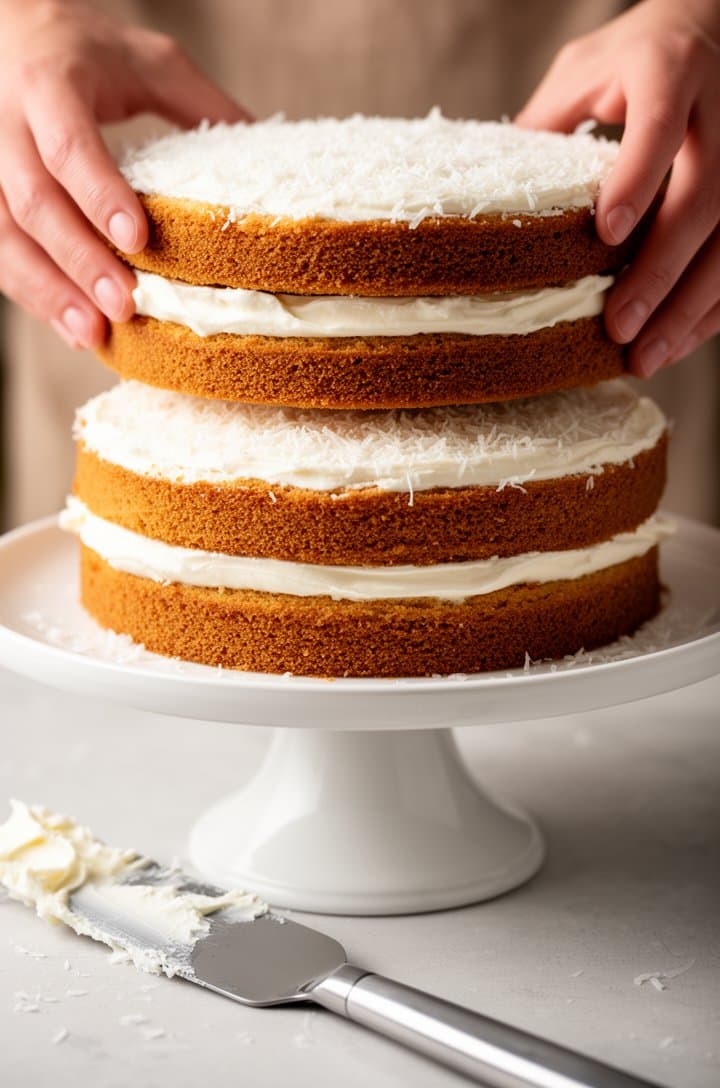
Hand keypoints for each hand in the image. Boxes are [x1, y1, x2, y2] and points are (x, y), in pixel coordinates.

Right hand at [0, 0, 249, 349]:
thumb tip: (269, 156)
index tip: (139, 240)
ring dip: (49, 291)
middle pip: (34, 201)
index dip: (100, 195)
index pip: (69, 146)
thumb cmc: (89, 51)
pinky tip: (73, 329)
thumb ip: (203, 105)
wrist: (9, 27)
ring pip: (6, 235)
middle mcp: (7, 123)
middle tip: (123, 305)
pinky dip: (35, 295)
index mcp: (51, 84)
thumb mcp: (151, 62)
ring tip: (93, 334)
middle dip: (79, 259)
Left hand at [516, 0, 719, 376]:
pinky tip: (677, 343)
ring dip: (690, 307)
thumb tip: (488, 194)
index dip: (635, 180)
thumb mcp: (586, 70)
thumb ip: (547, 124)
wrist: (718, 24)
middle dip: (661, 270)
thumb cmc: (638, 55)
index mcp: (669, 71)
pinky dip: (712, 309)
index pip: (659, 126)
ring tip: (647, 357)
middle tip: (619, 327)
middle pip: (705, 195)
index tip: (605, 234)